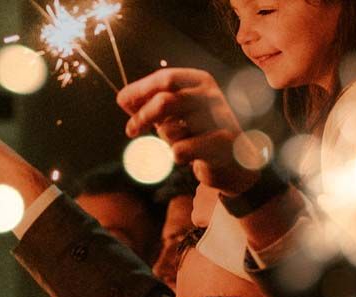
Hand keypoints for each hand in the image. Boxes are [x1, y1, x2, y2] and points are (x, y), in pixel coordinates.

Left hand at [117, 68, 254, 196]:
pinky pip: (181, 150)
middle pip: (165, 100)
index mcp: (199, 82)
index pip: (165, 78)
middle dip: (143, 116)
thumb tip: (123, 98)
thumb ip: (150, 105)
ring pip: (172, 128)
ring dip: (165, 138)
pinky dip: (176, 156)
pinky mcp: (221, 143)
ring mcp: (217, 119)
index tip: (122, 101)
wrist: (233, 160)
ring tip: (173, 142)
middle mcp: (210, 95)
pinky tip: (187, 156)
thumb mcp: (173, 114)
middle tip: (131, 130)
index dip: (139, 90)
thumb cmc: (198, 133)